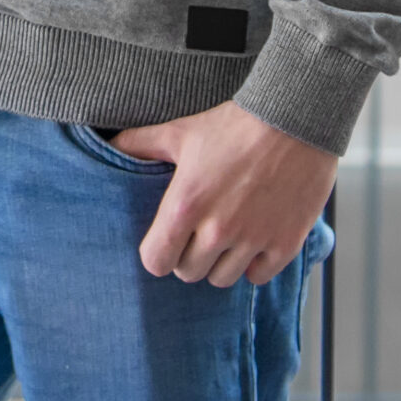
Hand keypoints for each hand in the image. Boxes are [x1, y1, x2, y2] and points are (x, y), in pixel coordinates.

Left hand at [111, 100, 336, 286]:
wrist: (293, 121)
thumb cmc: (233, 125)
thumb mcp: (179, 131)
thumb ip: (139, 144)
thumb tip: (107, 145)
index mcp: (185, 206)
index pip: (156, 261)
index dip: (158, 253)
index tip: (166, 240)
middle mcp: (217, 230)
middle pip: (189, 273)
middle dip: (189, 255)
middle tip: (197, 232)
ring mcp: (253, 240)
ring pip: (222, 279)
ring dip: (220, 262)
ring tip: (225, 235)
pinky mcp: (284, 245)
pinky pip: (257, 277)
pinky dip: (253, 263)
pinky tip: (252, 238)